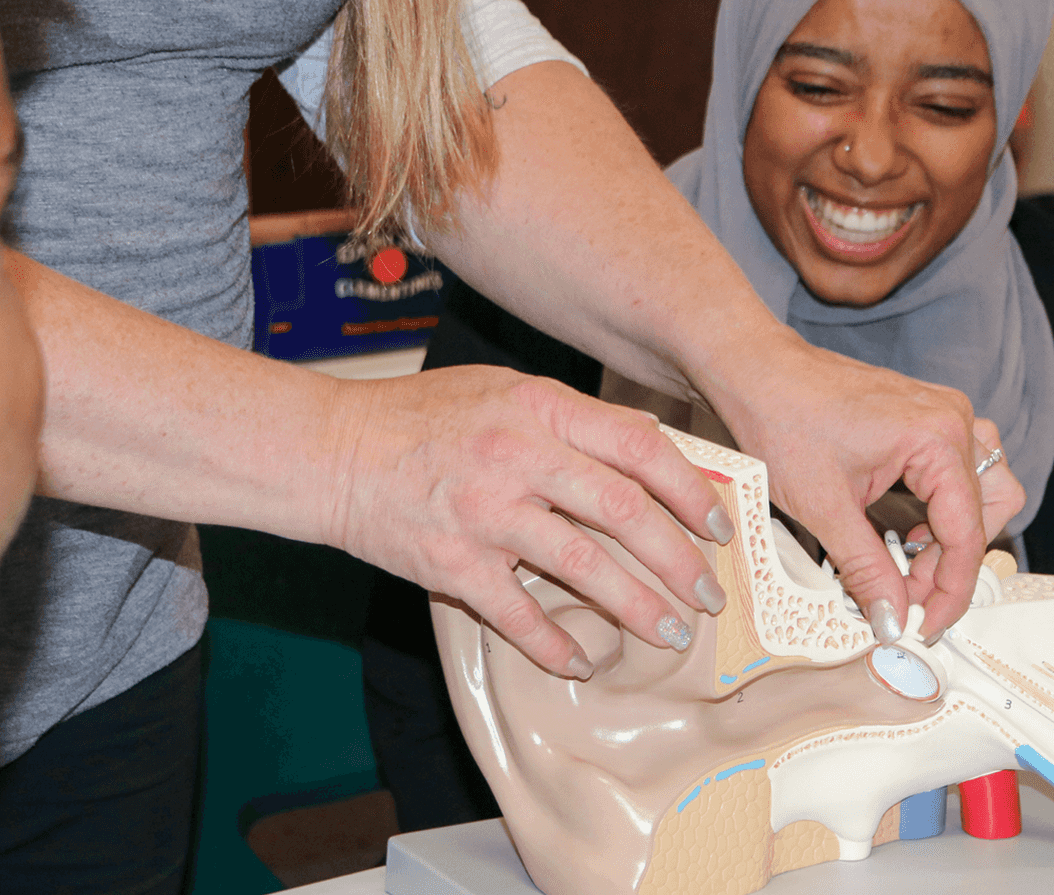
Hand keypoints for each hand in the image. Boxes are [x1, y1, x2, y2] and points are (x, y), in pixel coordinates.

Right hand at [323, 365, 729, 677]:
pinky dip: (555, 645)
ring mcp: (484, 513)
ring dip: (636, 607)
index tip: (720, 526)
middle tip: (708, 594)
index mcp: (538, 408)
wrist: (333, 451)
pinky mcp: (452, 563)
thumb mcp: (504, 391)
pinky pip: (517, 615)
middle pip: (624, 513)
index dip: (691, 490)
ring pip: (584, 568)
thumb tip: (650, 448)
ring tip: (669, 633)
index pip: (639, 447)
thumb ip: (572, 418)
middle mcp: (517, 457)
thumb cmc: (423, 418)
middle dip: (679, 561)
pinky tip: (583, 661)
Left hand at [700, 337, 1025, 639]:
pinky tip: (905, 527)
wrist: (755, 371)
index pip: (967, 533)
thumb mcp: (824, 508)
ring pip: (984, 489)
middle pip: (988, 511)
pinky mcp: (926, 416)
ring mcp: (943, 413)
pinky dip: (943, 506)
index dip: (950, 590)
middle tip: (908, 593)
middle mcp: (953, 419)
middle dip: (952, 561)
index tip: (925, 626)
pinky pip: (960, 469)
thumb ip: (866, 569)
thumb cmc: (783, 421)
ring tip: (907, 559)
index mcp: (938, 438)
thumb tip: (892, 620)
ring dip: (955, 532)